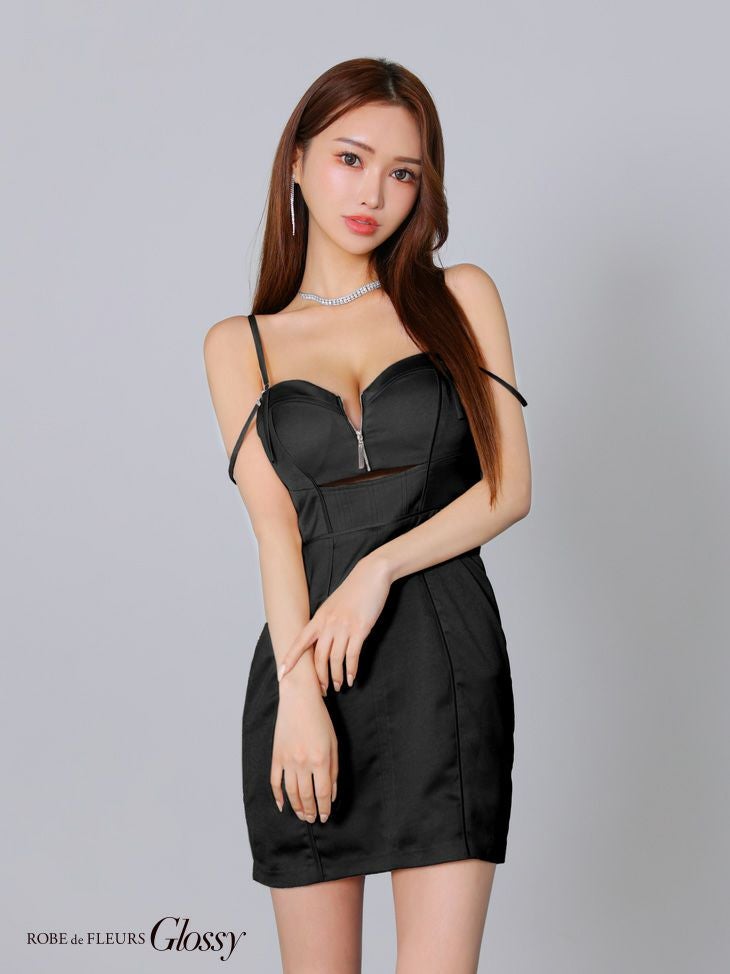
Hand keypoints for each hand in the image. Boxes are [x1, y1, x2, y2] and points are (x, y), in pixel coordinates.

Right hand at [271, 663, 338, 822]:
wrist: (299, 700)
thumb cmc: (320, 720)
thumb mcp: (333, 743)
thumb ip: (333, 770)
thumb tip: (331, 794)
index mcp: (320, 760)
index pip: (322, 793)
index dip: (324, 808)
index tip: (325, 817)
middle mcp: (303, 763)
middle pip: (306, 796)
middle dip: (310, 811)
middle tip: (312, 820)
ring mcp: (287, 760)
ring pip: (290, 792)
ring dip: (296, 807)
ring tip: (301, 815)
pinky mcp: (276, 756)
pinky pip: (275, 781)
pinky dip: (277, 795)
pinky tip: (282, 804)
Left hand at [277, 555, 391, 692]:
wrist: (370, 575)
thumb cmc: (352, 591)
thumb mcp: (332, 605)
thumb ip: (324, 622)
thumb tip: (320, 640)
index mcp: (319, 618)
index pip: (300, 642)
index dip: (290, 659)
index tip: (282, 674)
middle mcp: (328, 624)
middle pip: (318, 657)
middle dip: (319, 677)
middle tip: (322, 690)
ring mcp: (344, 627)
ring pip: (335, 659)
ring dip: (336, 676)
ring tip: (339, 686)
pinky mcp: (360, 629)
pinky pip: (352, 655)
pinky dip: (352, 669)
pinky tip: (353, 677)